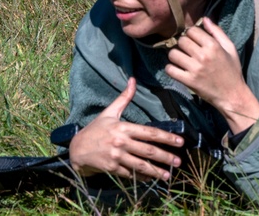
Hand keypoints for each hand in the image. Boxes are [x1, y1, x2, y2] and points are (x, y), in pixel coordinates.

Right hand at [68, 78, 184, 180]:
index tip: (180, 142)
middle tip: (179, 162)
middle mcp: (121, 142)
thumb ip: (124, 98)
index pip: (149, 133)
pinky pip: (131, 174)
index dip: (166, 137)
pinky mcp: (113, 168)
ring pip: (141, 165)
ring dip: (156, 171)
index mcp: (123, 127)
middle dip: (165, 156)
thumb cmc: (96, 129)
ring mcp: (117, 157)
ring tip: (168, 175)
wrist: (78, 148)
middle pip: (148, 151)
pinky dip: (142, 177)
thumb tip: (133, 80)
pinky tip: (151, 178)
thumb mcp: (109, 112)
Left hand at [165, 18, 258, 133]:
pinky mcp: (189, 81)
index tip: (193, 40)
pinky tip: (177, 69)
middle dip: (182, 43)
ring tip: (181, 59)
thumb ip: (217, 32)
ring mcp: (195, 69)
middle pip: (181, 40)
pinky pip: (170, 70)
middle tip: (187, 50)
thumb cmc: (232, 71)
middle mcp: (203, 56)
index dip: (191, 34)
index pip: (191, 30)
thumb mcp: (230, 48)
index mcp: (213, 46)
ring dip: (175, 55)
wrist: (233, 95)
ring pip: (173, 54)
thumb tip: (205, 18)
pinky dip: (171, 68)